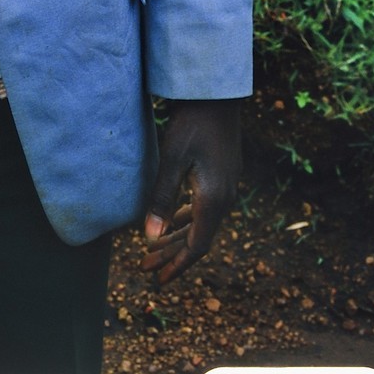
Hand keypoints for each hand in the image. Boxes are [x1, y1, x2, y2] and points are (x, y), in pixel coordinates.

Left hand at [139, 99, 240, 285]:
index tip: (158, 280)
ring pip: (201, 222)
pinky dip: (186, 218)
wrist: (217, 93)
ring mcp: (226, 185)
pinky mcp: (222, 174)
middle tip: (147, 268)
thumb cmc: (192, 122)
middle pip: (198, 238)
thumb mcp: (173, 158)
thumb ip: (162, 198)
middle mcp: (224, 197)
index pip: (197, 246)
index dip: (177, 265)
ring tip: (154, 248)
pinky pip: (204, 207)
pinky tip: (172, 218)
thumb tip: (150, 238)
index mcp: (213, 199)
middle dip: (172, 255)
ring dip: (177, 237)